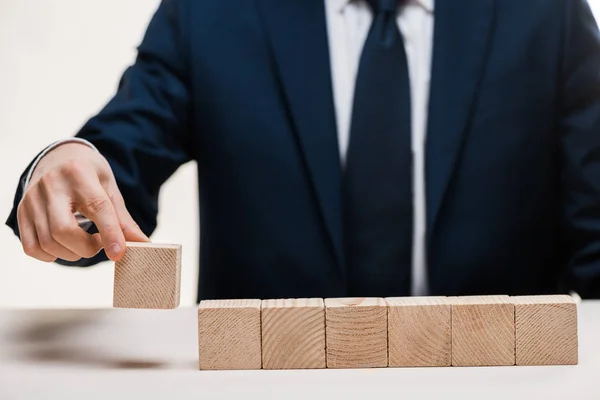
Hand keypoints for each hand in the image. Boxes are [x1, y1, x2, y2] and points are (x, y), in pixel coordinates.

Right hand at [17, 142, 148, 262]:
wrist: (59, 157)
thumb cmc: (89, 174)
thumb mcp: (110, 189)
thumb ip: (123, 220)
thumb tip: (143, 245)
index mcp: (79, 173)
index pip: (96, 207)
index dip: (110, 233)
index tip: (119, 253)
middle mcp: (51, 184)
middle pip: (63, 229)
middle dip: (86, 248)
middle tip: (98, 244)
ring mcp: (32, 198)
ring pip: (48, 242)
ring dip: (72, 253)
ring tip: (84, 243)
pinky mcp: (21, 211)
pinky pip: (32, 247)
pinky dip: (51, 255)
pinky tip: (65, 246)